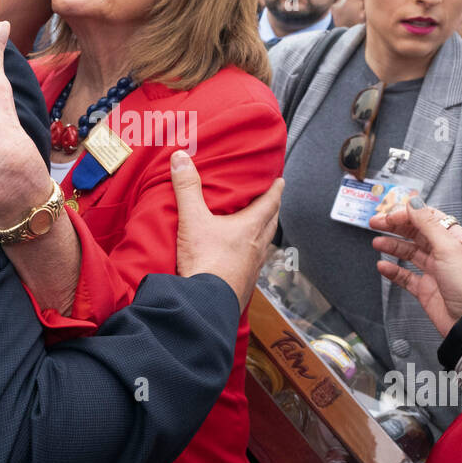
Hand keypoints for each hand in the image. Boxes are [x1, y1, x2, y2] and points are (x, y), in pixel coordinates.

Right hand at [170, 150, 282, 312]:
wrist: (205, 304)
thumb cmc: (205, 262)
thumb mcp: (192, 220)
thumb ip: (187, 188)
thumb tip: (180, 158)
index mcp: (250, 228)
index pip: (269, 203)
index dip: (275, 190)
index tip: (281, 181)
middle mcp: (257, 247)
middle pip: (271, 224)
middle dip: (272, 210)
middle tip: (273, 201)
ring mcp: (252, 268)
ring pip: (264, 245)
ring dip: (263, 234)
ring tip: (258, 229)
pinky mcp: (244, 284)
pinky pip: (254, 264)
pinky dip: (252, 256)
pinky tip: (242, 259)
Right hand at [368, 199, 461, 336]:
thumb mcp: (448, 247)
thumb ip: (427, 224)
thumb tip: (413, 202)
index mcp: (454, 238)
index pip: (427, 218)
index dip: (407, 214)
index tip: (389, 215)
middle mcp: (443, 252)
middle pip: (415, 233)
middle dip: (394, 227)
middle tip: (375, 223)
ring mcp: (434, 271)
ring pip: (408, 253)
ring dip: (392, 246)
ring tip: (377, 243)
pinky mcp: (425, 289)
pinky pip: (405, 276)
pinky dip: (393, 270)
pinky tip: (383, 266)